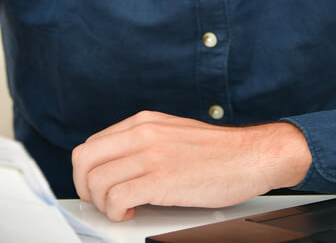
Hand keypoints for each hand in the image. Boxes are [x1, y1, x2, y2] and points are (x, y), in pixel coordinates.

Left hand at [71, 111, 311, 221]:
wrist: (251, 156)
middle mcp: (142, 133)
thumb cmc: (218, 152)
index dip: (88, 172)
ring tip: (121, 209)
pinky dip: (116, 212)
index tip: (98, 187)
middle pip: (83, 160)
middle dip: (85, 187)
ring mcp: (150, 155)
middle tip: (101, 202)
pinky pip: (116, 198)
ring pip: (96, 181)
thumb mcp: (173, 133)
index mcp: (143, 122)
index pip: (91, 145)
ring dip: (102, 204)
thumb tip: (119, 163)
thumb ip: (144, 142)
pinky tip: (131, 213)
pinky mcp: (161, 179)